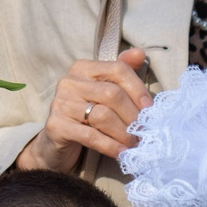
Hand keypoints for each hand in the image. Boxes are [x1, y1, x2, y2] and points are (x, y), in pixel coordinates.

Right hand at [24, 48, 153, 168]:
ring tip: (135, 143)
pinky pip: (91, 136)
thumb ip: (122, 73)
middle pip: (112, 94)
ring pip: (103, 116)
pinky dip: (111, 146)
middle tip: (144, 131)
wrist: (56, 144)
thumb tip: (139, 53)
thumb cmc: (86, 115)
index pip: (117, 69)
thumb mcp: (104, 92)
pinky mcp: (56, 126)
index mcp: (83, 68)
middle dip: (133, 115)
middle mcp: (69, 82)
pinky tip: (122, 153)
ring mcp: (60, 104)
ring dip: (124, 133)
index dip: (138, 89)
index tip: (150, 109)